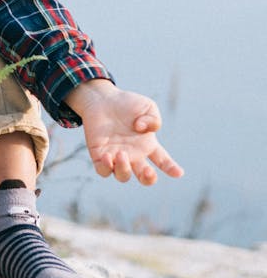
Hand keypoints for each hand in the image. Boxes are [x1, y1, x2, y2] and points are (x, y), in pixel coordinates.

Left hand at [65, 79, 183, 185]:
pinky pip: (103, 171)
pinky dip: (106, 168)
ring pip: (123, 176)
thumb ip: (153, 119)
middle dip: (148, 178)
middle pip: (144, 177)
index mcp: (148, 145)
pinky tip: (107, 156)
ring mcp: (116, 156)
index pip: (162, 161)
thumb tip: (141, 129)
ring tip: (122, 153)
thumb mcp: (148, 107)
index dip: (171, 168)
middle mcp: (133, 154)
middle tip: (148, 171)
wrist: (102, 98)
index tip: (178, 173)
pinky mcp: (99, 154)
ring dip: (124, 169)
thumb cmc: (126, 103)